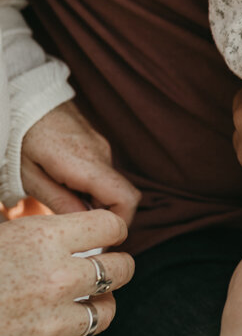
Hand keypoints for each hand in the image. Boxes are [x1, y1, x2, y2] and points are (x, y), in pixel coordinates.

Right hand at [0, 210, 134, 335]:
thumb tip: (46, 218)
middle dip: (114, 264)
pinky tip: (57, 326)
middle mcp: (58, 279)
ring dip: (98, 303)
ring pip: (106, 311)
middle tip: (101, 265)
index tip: (103, 234)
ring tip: (82, 298)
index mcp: (44, 238)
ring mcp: (52, 322)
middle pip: (121, 269)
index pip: (110, 224)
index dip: (109, 227)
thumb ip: (25, 224)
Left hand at [20, 102, 140, 224]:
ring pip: (111, 184)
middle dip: (106, 214)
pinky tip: (66, 183)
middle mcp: (102, 155)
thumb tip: (86, 224)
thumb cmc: (21, 137)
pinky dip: (91, 185)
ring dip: (96, 199)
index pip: (126, 200)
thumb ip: (61, 203)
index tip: (102, 237)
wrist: (25, 99)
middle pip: (122, 195)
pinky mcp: (96, 143)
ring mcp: (101, 147)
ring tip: (64, 198)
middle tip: (79, 223)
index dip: (120, 223)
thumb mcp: (30, 177)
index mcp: (86, 165)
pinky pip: (102, 172)